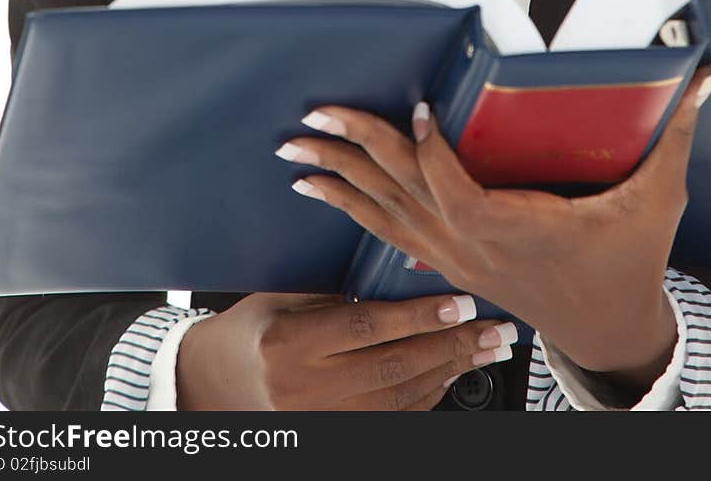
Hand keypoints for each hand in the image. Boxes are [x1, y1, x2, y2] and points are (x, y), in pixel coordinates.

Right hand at [175, 291, 518, 410]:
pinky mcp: (333, 435)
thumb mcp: (287, 298)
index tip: (460, 300)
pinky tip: (452, 374)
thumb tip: (407, 275)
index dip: (420, 315)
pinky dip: (429, 395)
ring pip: (400, 397)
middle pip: (394, 366)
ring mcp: (320, 419)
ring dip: (451, 371)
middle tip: (492, 328)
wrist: (217, 383)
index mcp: (290, 342)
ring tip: (485, 350)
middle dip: (452, 345)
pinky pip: (393, 418)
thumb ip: (340, 293)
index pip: (367, 327)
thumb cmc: (255, 327)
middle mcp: (305, 388)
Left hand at [275, 64, 710, 381]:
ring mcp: (455, 257)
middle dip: (353, 153)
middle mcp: (473, 244)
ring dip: (339, 182)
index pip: (455, 187)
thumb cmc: (628, 261)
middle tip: (310, 121)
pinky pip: (388, 233)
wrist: (610, 328)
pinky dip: (353, 210)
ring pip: (384, 214)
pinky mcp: (451, 261)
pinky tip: (324, 195)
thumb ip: (676, 133)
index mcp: (514, 228)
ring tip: (295, 156)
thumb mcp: (657, 199)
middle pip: (402, 193)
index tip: (414, 107)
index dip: (430, 150)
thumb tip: (702, 74)